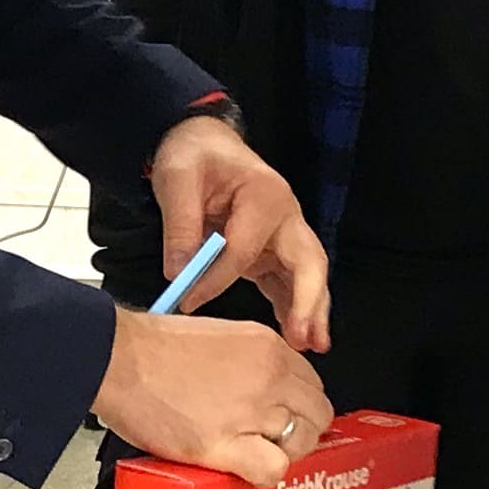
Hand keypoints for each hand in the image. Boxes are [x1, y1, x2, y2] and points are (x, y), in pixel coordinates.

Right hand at [97, 308, 330, 488]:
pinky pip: (271, 470)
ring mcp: (248, 412)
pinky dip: (263, 475)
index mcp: (266, 346)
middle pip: (317, 414)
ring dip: (282, 454)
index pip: (312, 382)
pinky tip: (243, 468)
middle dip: (302, 431)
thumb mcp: (219, 336)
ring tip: (255, 454)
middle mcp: (267, 377)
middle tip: (278, 440)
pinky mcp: (223, 445)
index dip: (300, 405)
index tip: (286, 416)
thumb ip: (249, 361)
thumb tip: (260, 387)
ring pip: (299, 444)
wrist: (117, 358)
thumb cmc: (153, 346)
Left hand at [148, 115, 329, 351]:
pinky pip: (288, 280)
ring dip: (311, 310)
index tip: (187, 301)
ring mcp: (283, 234)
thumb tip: (179, 273)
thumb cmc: (193, 156)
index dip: (217, 279)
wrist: (202, 143)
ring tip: (311, 346)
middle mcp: (285, 216)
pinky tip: (292, 335)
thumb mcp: (177, 178)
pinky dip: (293, 306)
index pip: (244, 249)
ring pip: (307, 275)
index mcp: (264, 195)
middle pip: (308, 261)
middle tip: (303, 338)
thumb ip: (179, 224)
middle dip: (308, 301)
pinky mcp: (273, 250)